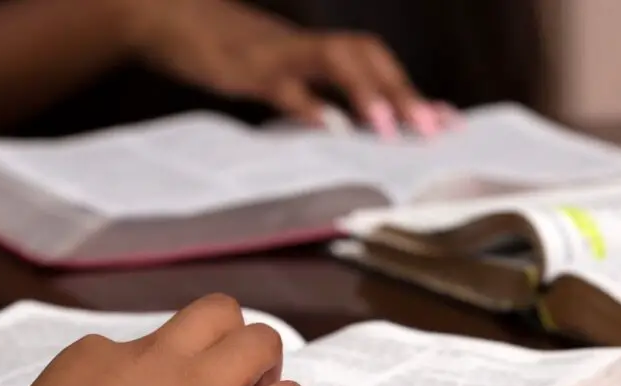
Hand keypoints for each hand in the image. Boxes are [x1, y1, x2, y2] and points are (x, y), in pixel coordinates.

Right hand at [123, 0, 455, 136]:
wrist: (170, 17)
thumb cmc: (231, 54)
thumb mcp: (280, 76)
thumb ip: (316, 96)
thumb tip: (356, 131)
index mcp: (318, 52)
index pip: (378, 64)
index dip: (413, 90)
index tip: (450, 122)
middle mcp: (307, 47)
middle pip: (368, 55)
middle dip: (402, 91)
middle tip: (431, 130)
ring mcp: (279, 53)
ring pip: (334, 60)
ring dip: (366, 90)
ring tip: (387, 126)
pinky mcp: (246, 67)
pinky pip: (281, 83)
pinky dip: (306, 103)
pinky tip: (326, 126)